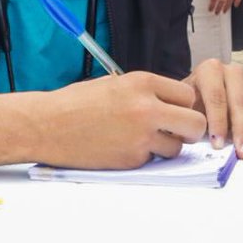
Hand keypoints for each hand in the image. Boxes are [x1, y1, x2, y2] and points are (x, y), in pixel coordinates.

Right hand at [36, 72, 205, 168]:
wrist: (46, 125)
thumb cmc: (77, 102)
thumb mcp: (116, 83)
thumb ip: (147, 92)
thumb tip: (174, 104)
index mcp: (144, 83)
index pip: (188, 95)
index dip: (184, 105)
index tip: (175, 110)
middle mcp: (147, 108)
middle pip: (195, 124)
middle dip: (191, 130)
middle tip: (178, 131)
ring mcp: (139, 136)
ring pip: (176, 147)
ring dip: (166, 146)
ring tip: (143, 139)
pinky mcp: (130, 159)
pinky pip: (152, 160)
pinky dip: (143, 157)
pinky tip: (123, 147)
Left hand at [185, 58, 242, 158]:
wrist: (192, 92)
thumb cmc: (186, 102)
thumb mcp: (181, 106)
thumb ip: (188, 120)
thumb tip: (192, 140)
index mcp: (209, 70)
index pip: (216, 96)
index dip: (217, 122)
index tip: (217, 145)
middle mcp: (231, 72)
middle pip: (240, 101)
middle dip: (242, 129)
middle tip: (241, 152)